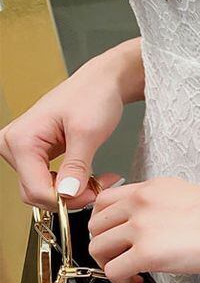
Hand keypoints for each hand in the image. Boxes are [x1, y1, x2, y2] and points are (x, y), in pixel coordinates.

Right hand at [0, 39, 142, 208]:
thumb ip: (76, 166)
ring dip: (74, 191)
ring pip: (45, 189)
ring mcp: (25, 150)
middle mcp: (15, 145)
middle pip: (37, 192)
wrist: (101, 83)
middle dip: (71, 196)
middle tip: (101, 188)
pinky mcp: (37, 154)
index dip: (66, 199)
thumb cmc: (93, 96)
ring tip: (101, 180)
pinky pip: (50, 180)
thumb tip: (67, 194)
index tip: (94, 196)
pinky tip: (92, 177)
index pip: (36, 189)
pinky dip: (73, 184)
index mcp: (21, 139)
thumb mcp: (88, 133)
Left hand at [88, 177, 199, 282]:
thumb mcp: (187, 195)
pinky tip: (139, 282)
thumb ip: (160, 204)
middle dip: (105, 245)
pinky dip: (121, 281)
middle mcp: (141, 202)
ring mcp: (141, 226)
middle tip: (123, 258)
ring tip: (131, 272)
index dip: (105, 223)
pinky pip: (113, 271)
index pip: (104, 200)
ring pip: (98, 248)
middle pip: (95, 225)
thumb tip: (149, 226)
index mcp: (152, 187)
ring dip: (110, 264)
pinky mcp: (147, 253)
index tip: (116, 237)